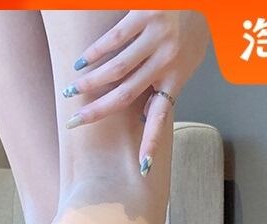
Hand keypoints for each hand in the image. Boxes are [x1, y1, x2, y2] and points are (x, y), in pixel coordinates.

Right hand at [63, 11, 209, 171]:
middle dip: (97, 111)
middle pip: (126, 95)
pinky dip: (95, 52)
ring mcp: (155, 38)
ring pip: (117, 69)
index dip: (152, 142)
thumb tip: (145, 113)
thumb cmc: (194, 26)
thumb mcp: (190, 61)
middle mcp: (166, 61)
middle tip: (74, 122)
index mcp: (177, 77)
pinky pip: (114, 38)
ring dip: (91, 82)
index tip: (142, 166)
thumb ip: (169, 85)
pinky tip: (81, 62)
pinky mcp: (144, 15)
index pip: (162, 117)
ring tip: (72, 91)